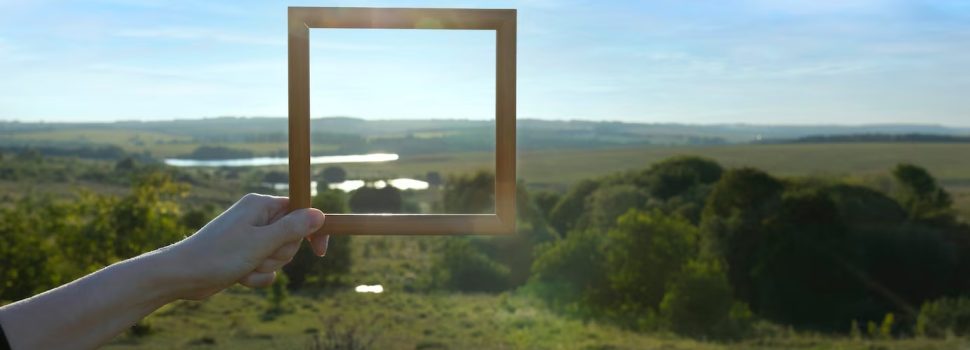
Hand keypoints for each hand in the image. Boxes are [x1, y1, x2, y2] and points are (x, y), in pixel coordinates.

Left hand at [162, 193, 325, 299]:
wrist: (184, 275)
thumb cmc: (220, 254)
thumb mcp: (262, 242)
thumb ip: (292, 228)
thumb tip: (319, 214)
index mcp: (261, 205)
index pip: (300, 210)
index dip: (312, 230)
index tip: (320, 251)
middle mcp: (257, 218)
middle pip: (292, 237)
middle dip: (279, 254)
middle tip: (259, 255)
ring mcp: (251, 237)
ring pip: (280, 255)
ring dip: (267, 266)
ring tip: (245, 266)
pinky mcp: (245, 255)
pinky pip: (267, 268)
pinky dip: (258, 276)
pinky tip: (240, 277)